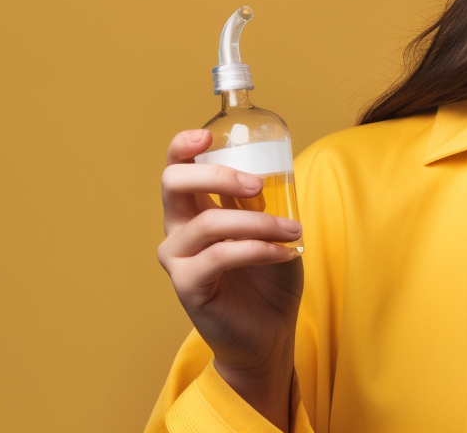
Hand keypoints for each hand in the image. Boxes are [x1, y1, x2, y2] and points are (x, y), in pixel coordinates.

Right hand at [157, 129, 303, 427]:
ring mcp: (178, 258)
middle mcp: (178, 229)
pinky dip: (258, 249)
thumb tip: (272, 168)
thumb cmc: (267, 276)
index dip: (183, 146)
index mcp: (193, 208)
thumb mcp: (270, 228)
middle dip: (217, 175)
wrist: (269, 331)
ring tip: (292, 230)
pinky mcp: (187, 286)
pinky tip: (284, 252)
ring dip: (258, 221)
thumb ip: (264, 200)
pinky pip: (221, 256)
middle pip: (174, 184)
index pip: (176, 168)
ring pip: (209, 223)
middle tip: (257, 184)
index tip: (208, 135)